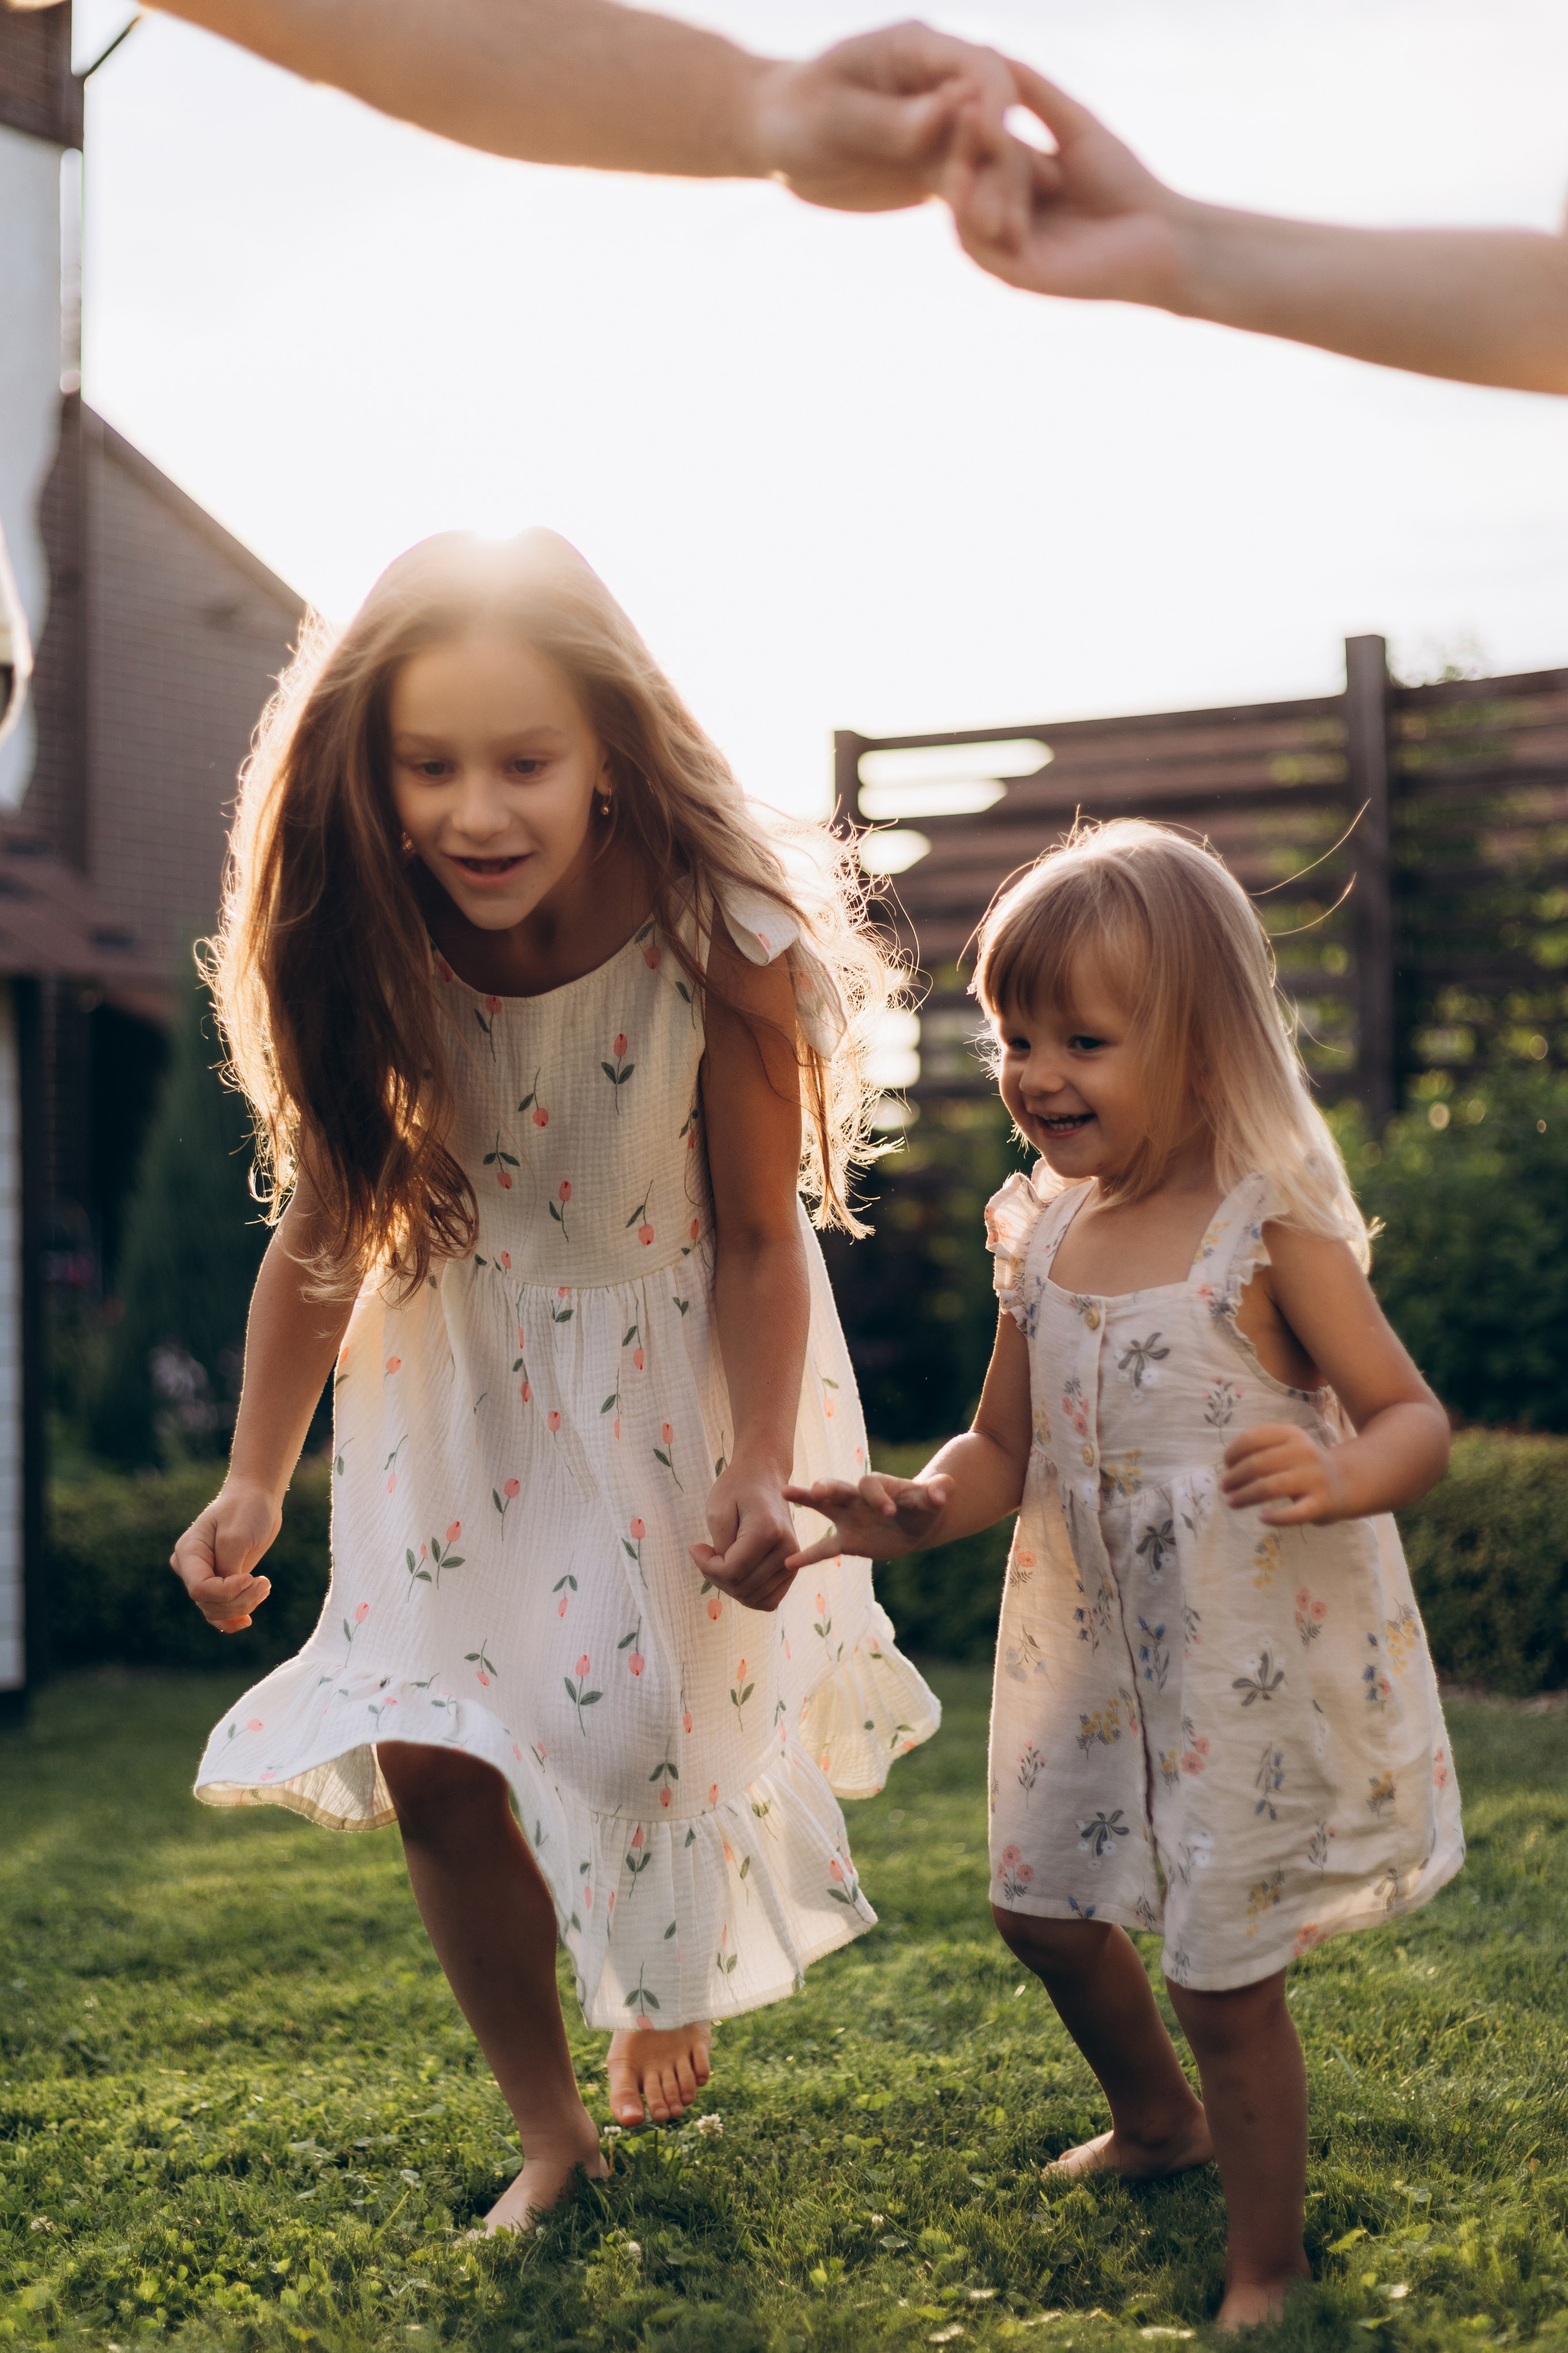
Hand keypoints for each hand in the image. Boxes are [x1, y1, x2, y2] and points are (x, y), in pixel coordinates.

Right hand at [170, 1478, 282, 1631]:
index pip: (200, 1588)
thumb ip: (229, 1566)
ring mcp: (203, 1576)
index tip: (251, 1578)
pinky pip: (219, 1610)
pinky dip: (232, 1618)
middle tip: (265, 1584)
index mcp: (188, 1552)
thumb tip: (227, 1594)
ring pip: (215, 1611)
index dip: (227, 1592)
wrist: (255, 1498)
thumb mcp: (237, 1536)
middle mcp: (190, 1567)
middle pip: (208, 1603)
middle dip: (239, 1601)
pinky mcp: (219, 1582)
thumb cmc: (246, 1510)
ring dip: (243, 1607)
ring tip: (265, 1586)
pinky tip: (246, 1621)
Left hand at [691, 1464, 798, 1613]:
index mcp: (769, 1531)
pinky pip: (769, 1601)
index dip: (706, 1566)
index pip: (732, 1571)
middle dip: (715, 1576)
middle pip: (742, 1587)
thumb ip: (719, 1546)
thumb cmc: (737, 1489)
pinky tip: (736, 1573)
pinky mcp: (792, 1569)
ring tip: (720, 1560)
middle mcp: (787, 1550)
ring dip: (729, 1586)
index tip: (695, 1547)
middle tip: (705, 1553)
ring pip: (754, 1598)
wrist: (764, 1477)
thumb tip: (722, 1574)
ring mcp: (793, 1561)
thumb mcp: (717, 1510)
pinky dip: (748, 1594)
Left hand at [749, 20, 1032, 240]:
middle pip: (995, 116)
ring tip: (1013, 240)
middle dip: (1005, 163)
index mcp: (919, 50)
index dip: (995, 101)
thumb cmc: (795, 114)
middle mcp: (942, 84)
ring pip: (989, 158)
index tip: (997, 141)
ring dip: (1004, 196)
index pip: (977, 66)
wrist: (779, 137)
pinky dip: (986, 213)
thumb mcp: (832, 114)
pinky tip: (1005, 246)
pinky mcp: (939, 166)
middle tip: (1010, 213)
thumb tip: (944, 115)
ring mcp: (945, 127)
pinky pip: (972, 187)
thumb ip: (887, 117)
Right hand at [783, 1470, 952, 1568]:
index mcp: (878, 1485)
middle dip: (828, 1488)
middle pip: (839, 1488)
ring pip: (823, 1508)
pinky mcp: (847, 1541)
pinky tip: (790, 1563)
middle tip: (818, 1490)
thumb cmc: (924, 1506)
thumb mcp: (933, 1499)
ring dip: (807, 1500)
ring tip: (785, 1491)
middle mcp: (857, 1498)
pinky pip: (825, 1549)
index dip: (878, 1497)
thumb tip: (945, 1490)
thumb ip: (938, 1491)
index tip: (890, 1511)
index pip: (871, 1486)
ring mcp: (848, 1518)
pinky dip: (808, 1556)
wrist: (916, 1522)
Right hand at [948, 60, 1189, 305]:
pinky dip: (970, 212)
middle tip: (962, 107)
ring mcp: (1008, 251)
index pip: (978, 153)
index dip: (967, 123)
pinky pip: (977, 246)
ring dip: (964, 173)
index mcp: (1016, 188)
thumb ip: (1036, 95)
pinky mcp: (1017, 276)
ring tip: (969, 132)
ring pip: (968, 212)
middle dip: (961, 145)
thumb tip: (993, 54)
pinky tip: (974, 178)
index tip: (962, 85)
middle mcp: (1006, 220)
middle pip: (968, 182)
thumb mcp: (1074, 126)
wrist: (1162, 232)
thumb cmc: (1125, 181)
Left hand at [1220, 1423, 1348, 1526]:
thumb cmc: (1303, 1465)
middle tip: (1224, 1487)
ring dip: (1245, 1496)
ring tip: (1232, 1502)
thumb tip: (1228, 1467)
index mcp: (1291, 1434)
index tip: (1226, 1464)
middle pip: (1257, 1464)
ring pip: (1270, 1487)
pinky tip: (1261, 1518)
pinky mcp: (1321, 1503)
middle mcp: (1303, 1452)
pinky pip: (1294, 1513)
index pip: (1253, 1438)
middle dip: (1234, 1477)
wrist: (1344, 1482)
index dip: (1233, 1451)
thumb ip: (1261, 1449)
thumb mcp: (1286, 1446)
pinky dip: (1274, 1517)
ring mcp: (1314, 1478)